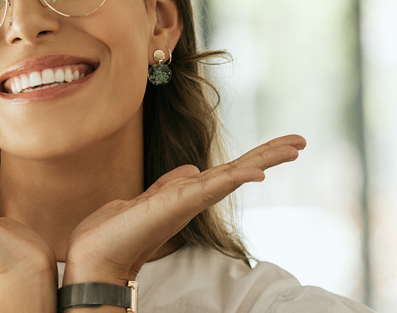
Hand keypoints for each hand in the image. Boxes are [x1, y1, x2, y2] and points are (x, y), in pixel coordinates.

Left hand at [63, 134, 306, 285]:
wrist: (94, 255)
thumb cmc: (116, 231)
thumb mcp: (146, 198)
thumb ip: (169, 184)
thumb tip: (191, 169)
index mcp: (187, 194)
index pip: (228, 171)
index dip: (254, 157)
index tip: (282, 145)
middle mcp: (193, 198)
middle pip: (239, 171)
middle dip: (269, 154)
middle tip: (301, 141)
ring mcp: (188, 202)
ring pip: (233, 175)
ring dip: (264, 159)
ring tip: (294, 146)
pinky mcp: (177, 204)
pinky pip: (212, 188)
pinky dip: (236, 179)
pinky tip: (258, 172)